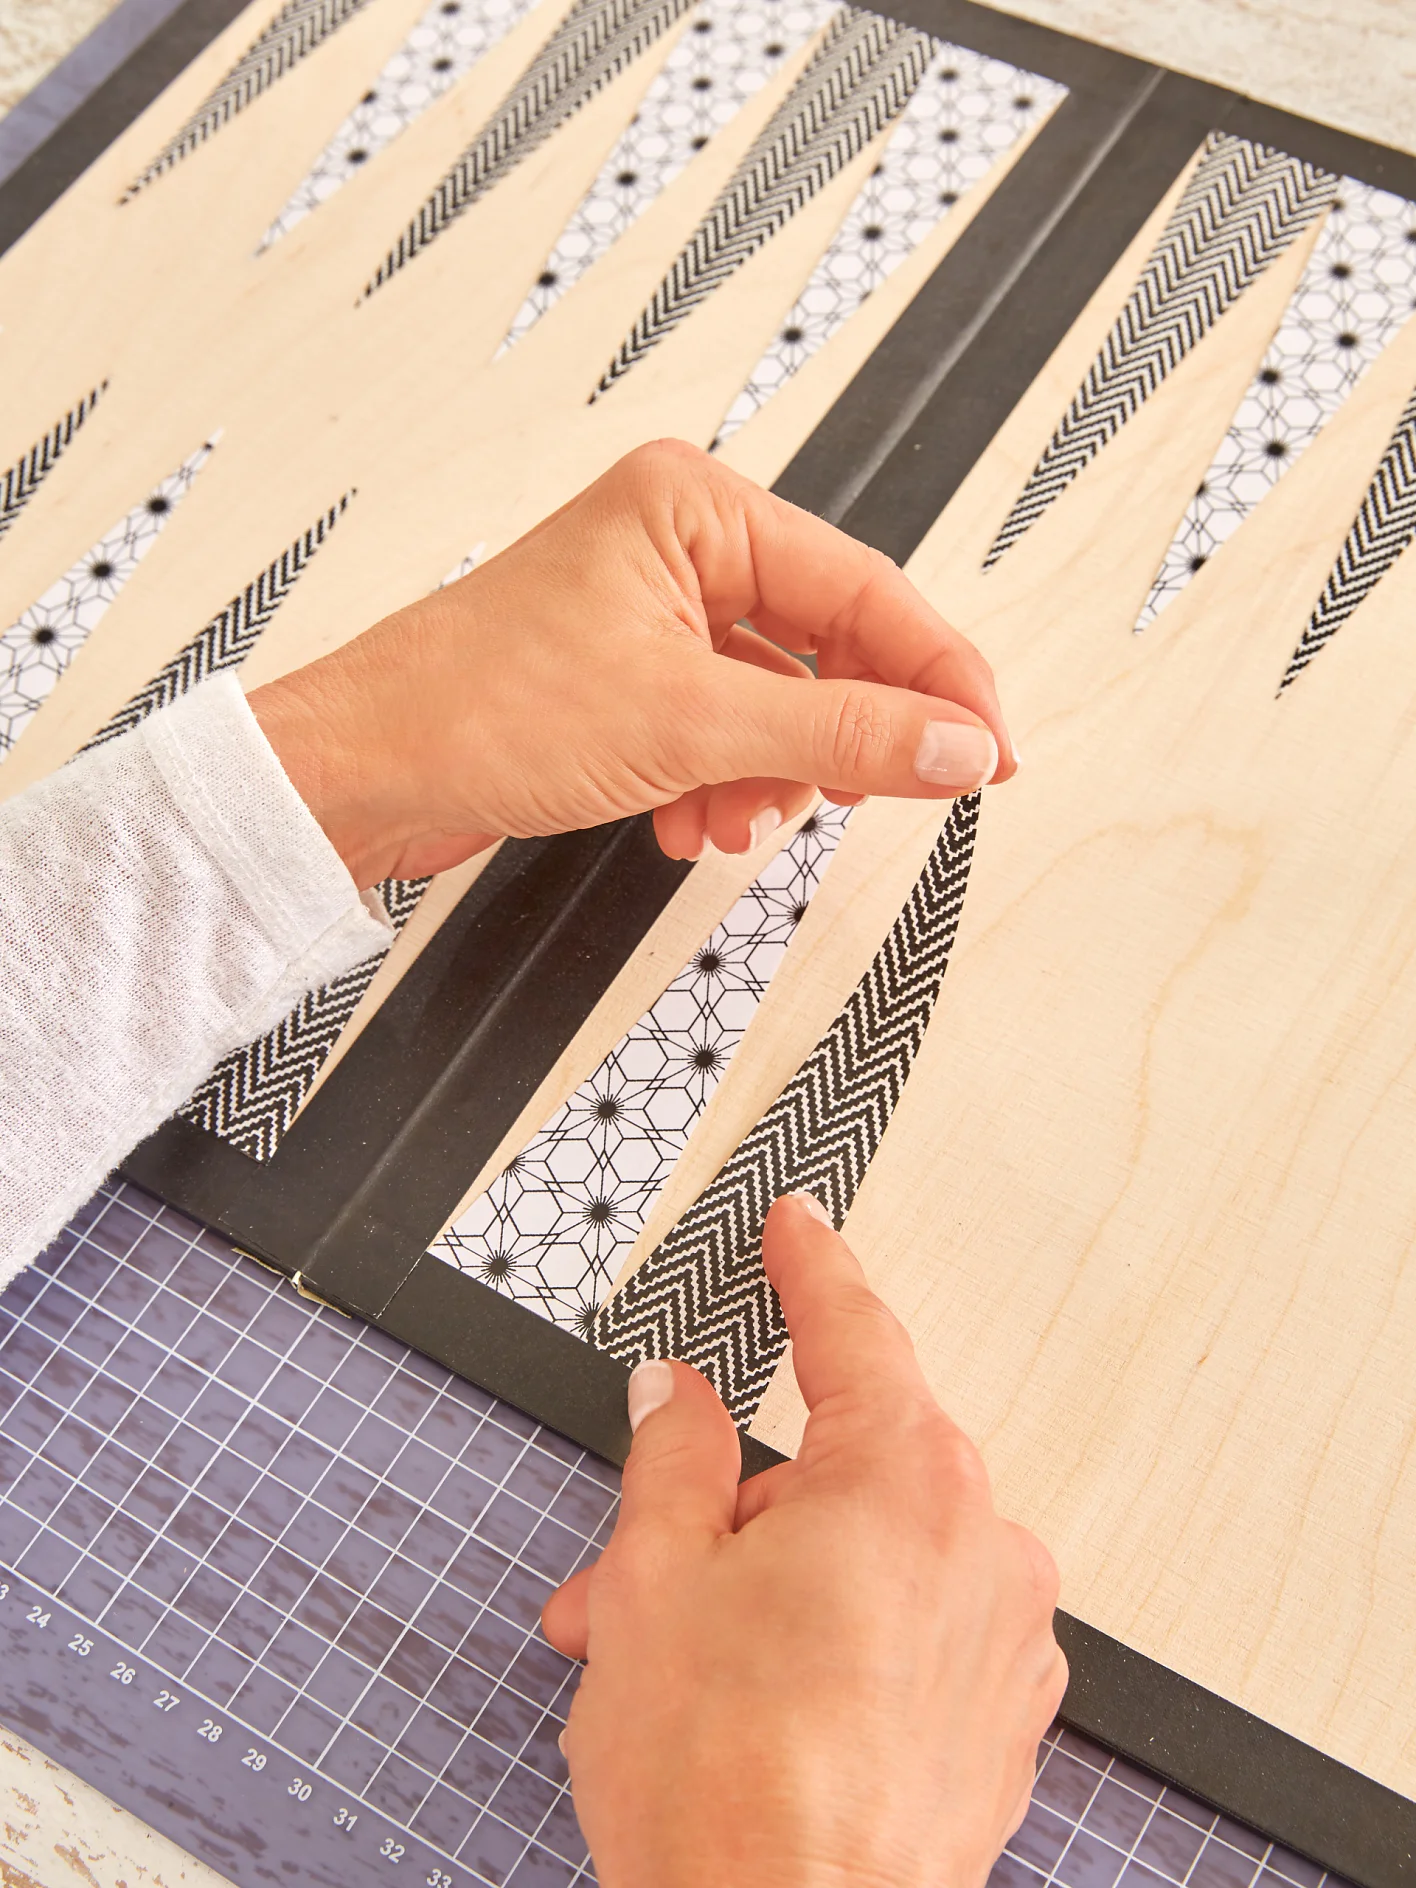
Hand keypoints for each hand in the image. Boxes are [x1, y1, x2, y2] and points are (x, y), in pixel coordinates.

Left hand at [247, 440, 1015, 887]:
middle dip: (840, 739)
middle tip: (889, 797)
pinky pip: (722, 733)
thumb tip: (957, 744)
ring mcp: (651, 617)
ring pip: (777, 703)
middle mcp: (678, 548)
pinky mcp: (626, 681)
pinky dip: (722, 788)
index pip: (869, 589)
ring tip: (732, 820)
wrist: (356, 775)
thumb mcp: (691, 722)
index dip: (942, 678)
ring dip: (772, 778)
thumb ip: (843, 731)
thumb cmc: (475, 706)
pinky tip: (687, 825)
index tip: (992, 752)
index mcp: (697, 507)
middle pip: (828, 647)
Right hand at [543, 1193, 1066, 1887]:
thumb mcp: (657, 1580)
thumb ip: (675, 1456)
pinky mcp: (999, 1720)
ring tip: (672, 1673)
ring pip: (863, 1560)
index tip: (800, 1227)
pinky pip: (908, 1632)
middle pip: (838, 1470)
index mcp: (903, 1479)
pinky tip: (756, 1709)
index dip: (810, 1268)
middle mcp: (979, 1544)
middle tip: (633, 1579)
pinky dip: (833, 1646)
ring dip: (766, 1591)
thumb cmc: (731, 1791)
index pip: (851, 1330)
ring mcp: (1001, 1639)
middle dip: (728, 1514)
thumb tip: (680, 1398)